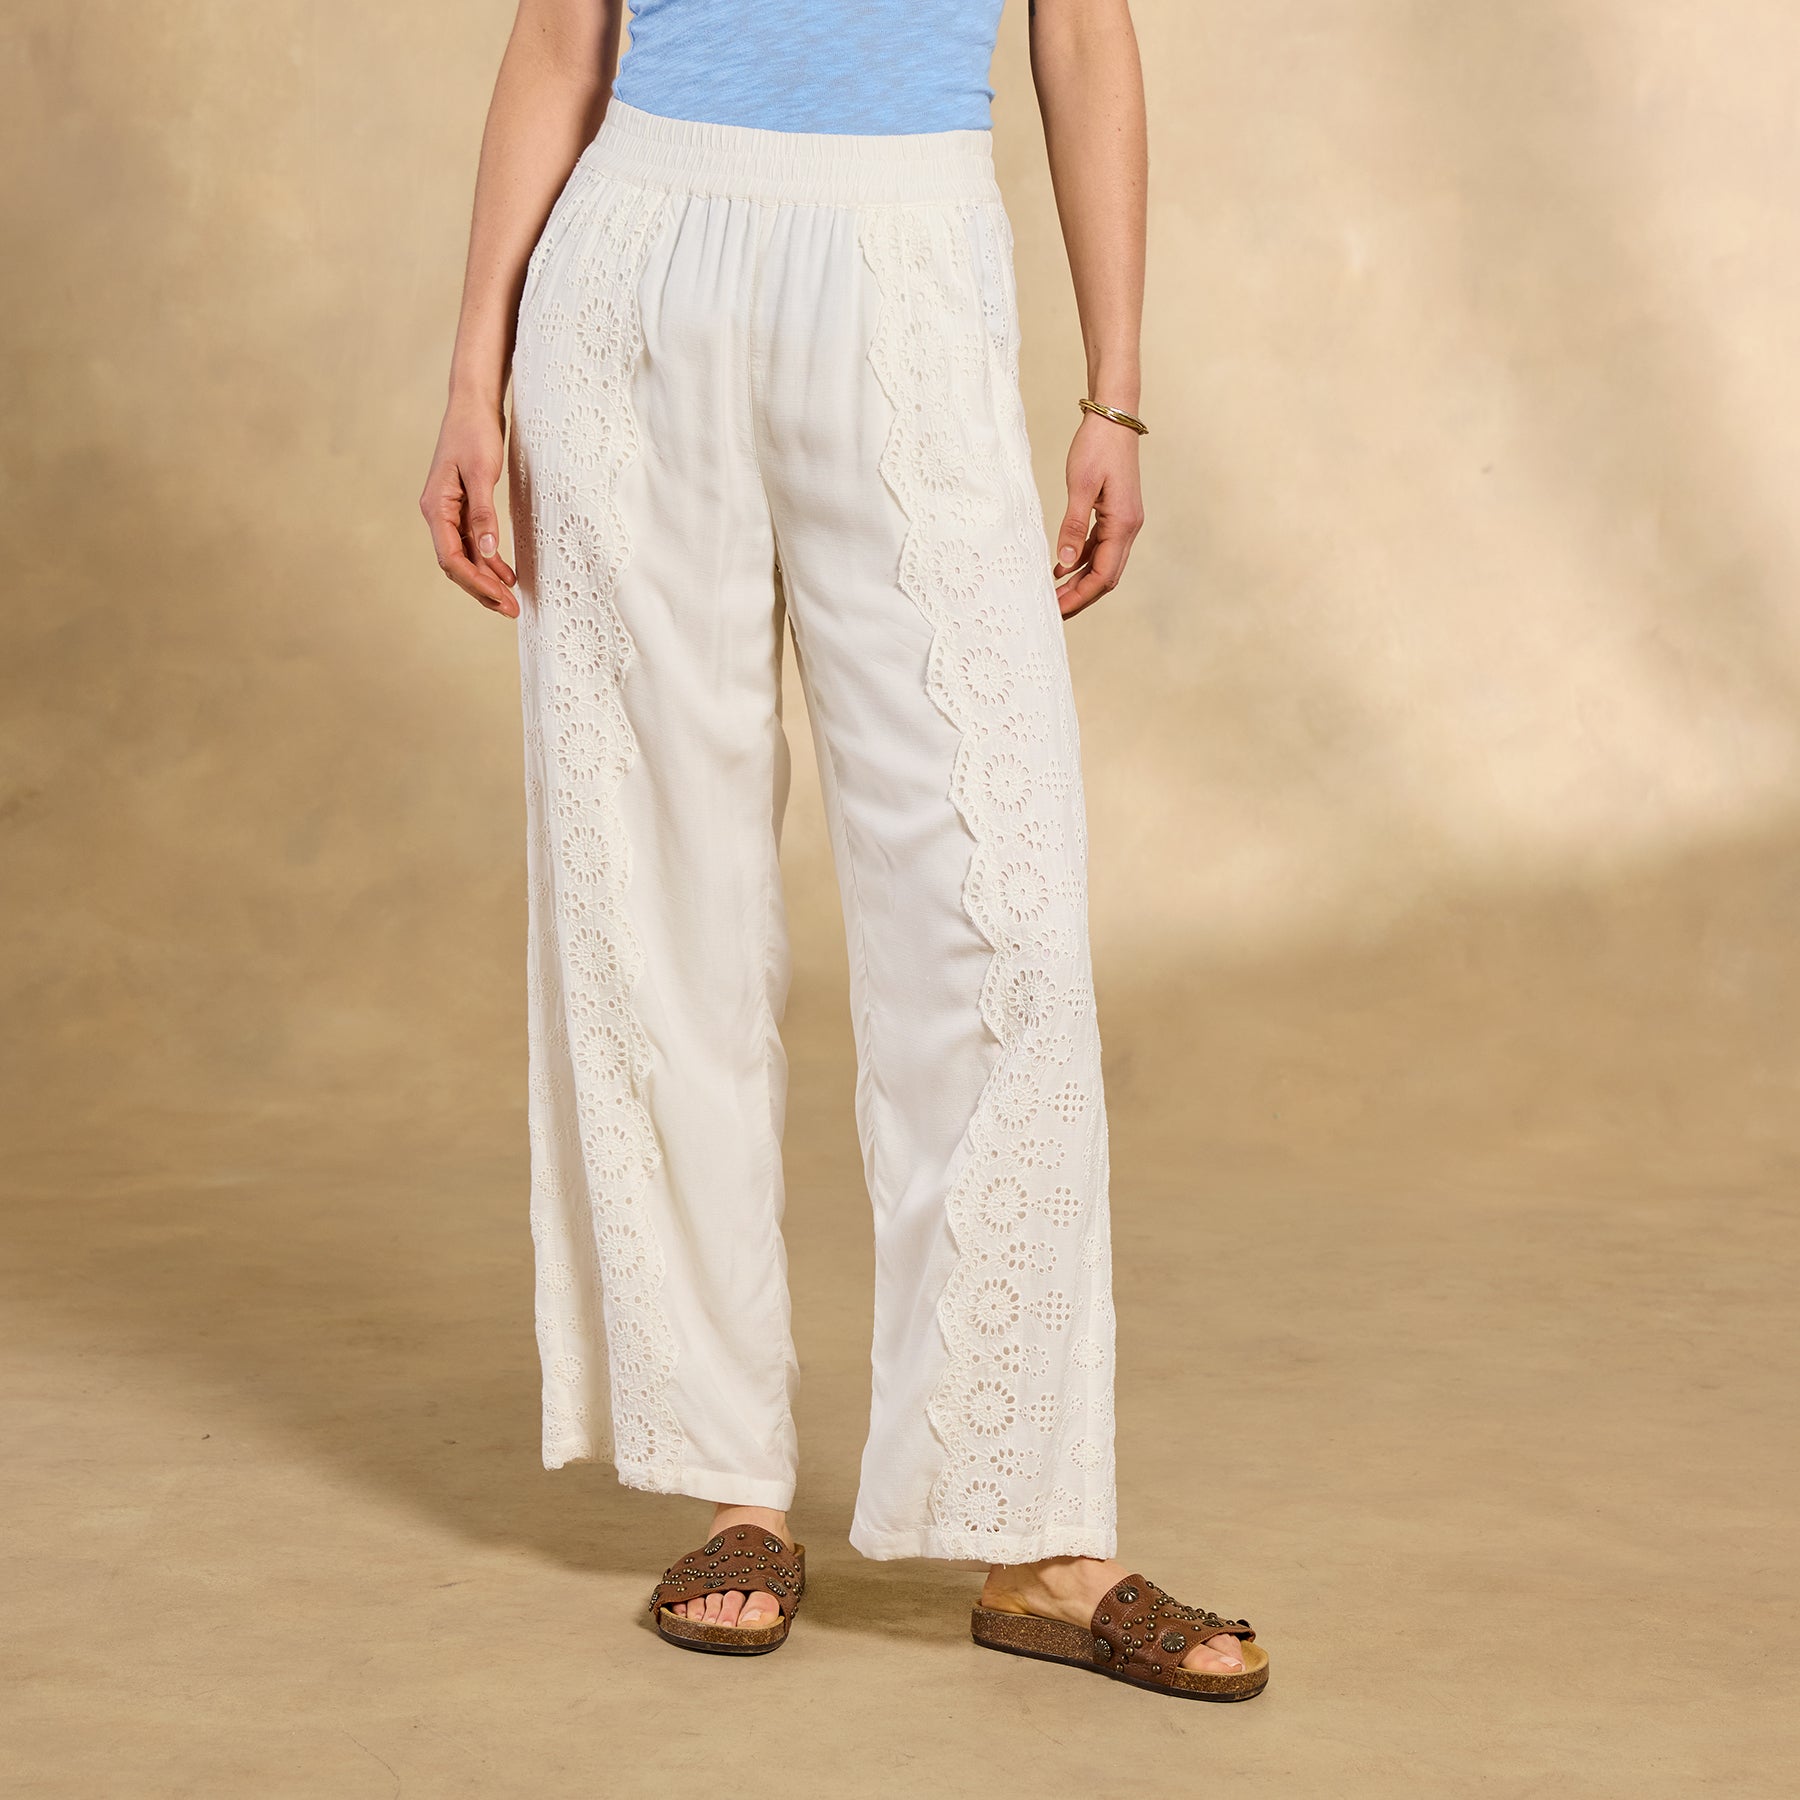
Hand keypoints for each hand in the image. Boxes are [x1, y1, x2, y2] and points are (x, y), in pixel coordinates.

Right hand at [419, 398, 518, 618]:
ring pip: (464, 557)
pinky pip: (472, 543)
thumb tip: (487, 552)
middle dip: (482, 589)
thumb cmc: (475, 432)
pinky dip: (489, 561)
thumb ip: (483, 513)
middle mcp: (437, 513)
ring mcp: (449, 512)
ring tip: (511, 600)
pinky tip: (507, 574)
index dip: (475, 582)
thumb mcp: (483, 472)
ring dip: (486, 579)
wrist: (473, 404)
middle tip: (511, 610)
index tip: (501, 600)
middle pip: (456, 564)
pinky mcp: (462, 507)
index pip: (451, 558)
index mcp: (436, 507)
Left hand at [1052, 410, 1144, 618]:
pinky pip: (1099, 547)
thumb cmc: (1097, 446)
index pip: (1103, 575)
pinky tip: (1061, 568)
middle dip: (1081, 597)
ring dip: (1080, 582)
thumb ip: (1073, 527)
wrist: (1114, 417)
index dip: (1081, 597)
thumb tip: (1064, 564)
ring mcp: (1124, 521)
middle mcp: (1129, 527)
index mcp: (1123, 524)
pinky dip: (1081, 561)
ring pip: (1103, 564)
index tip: (1058, 610)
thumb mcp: (1080, 486)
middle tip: (1053, 612)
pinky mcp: (1115, 514)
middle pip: (1106, 576)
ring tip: (1054, 595)